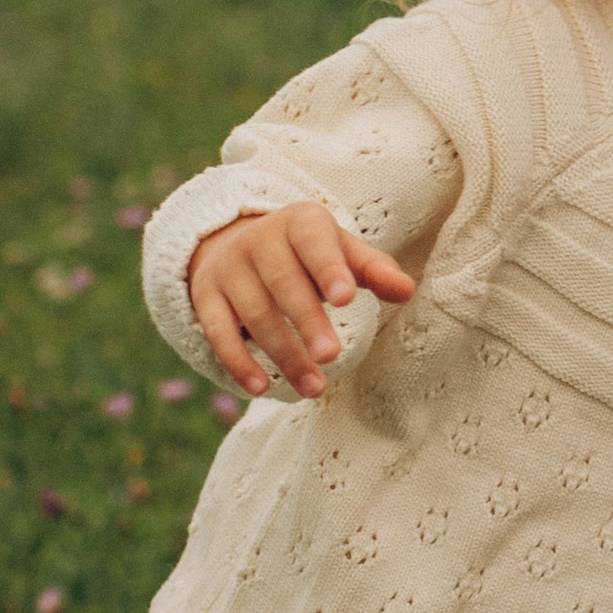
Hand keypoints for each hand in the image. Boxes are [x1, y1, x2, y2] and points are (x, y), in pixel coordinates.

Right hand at [188, 199, 415, 400]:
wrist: (237, 241)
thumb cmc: (307, 254)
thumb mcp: (340, 251)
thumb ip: (373, 270)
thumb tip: (406, 290)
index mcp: (300, 223)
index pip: (314, 243)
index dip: (329, 269)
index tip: (347, 299)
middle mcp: (259, 241)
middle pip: (282, 282)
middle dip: (307, 320)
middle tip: (331, 355)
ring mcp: (229, 269)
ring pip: (254, 314)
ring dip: (284, 353)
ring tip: (314, 387)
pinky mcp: (206, 297)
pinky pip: (218, 332)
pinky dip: (238, 362)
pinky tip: (260, 388)